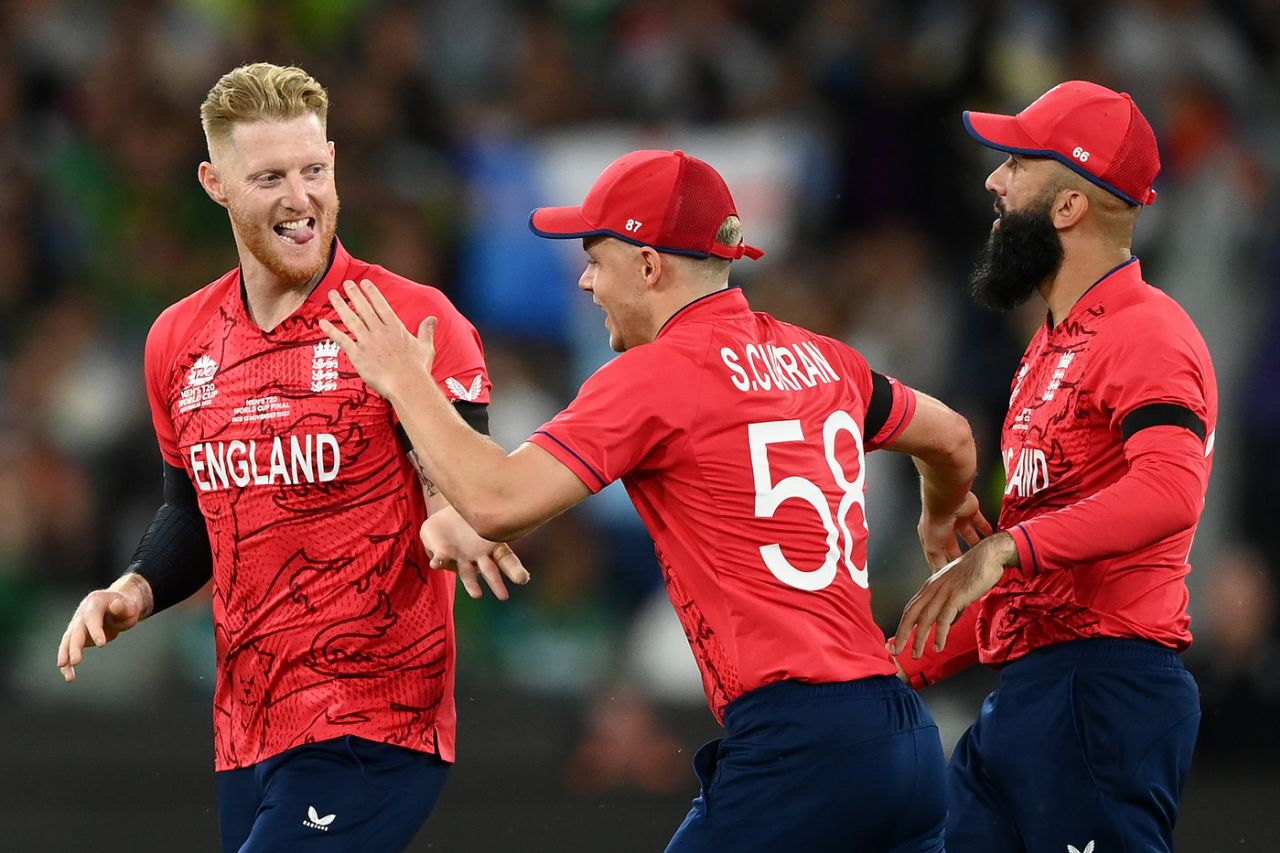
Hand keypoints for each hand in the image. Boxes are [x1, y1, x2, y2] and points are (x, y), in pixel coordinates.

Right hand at [57, 577, 148, 681]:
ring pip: (68, 642)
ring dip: (66, 658)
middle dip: (74, 647)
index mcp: (95, 603)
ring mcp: (77, 625)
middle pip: (76, 631)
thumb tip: (116, 604)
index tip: (101, 644)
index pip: (92, 617)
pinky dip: (68, 663)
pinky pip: (69, 650)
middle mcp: (82, 614)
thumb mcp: (129, 606)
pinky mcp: (76, 636)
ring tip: (69, 676)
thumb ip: (123, 607)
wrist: (117, 606)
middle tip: (76, 661)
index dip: (95, 630)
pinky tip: (69, 676)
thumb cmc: (125, 608)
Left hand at [319, 279, 436, 400]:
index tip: (364, 283)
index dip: (371, 292)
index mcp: (395, 328)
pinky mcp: (358, 356)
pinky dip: (331, 330)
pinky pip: (342, 340)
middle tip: (347, 284)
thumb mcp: (426, 346)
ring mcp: (367, 342)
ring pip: (350, 320)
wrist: (407, 385)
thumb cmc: (418, 368)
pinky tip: (322, 322)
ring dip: (340, 306)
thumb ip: (427, 330)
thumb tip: (433, 318)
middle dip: (354, 294)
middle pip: (364, 308)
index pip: (381, 305)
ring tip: (332, 294)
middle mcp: (379, 331)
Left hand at [420, 505, 529, 599]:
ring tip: (476, 595)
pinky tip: (435, 564)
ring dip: (471, 584)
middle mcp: (480, 557)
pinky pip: (442, 560)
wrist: (448, 520)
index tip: (523, 580)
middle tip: (503, 596)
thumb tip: (506, 508)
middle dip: (496, 583)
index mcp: (494, 545)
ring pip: (468, 574)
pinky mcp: (445, 556)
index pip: (507, 559)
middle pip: (491, 571)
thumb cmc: (472, 515)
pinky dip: (439, 561)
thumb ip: (488, 514)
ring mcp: (463, 558)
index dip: (515, 570)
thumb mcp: (483, 512)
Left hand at [892, 531, 1016, 658]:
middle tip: (895, 651)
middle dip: (902, 634)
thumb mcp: (956, 589)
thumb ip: (950, 606)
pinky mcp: (956, 596)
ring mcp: (943, 592)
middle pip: (911, 615)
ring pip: (925, 619)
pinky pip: (944, 618)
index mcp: (930, 587)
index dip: (902, 625)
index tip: (896, 639)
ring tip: (916, 654)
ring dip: (919, 639)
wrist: (988, 555)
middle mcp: (932, 589)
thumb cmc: (974, 571)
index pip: (910, 609)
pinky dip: (940, 634)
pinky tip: (938, 646)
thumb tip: (947, 623)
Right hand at [918, 491, 992, 569]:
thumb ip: (936, 561)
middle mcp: (943, 526)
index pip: (938, 552)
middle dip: (962, 554)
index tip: (952, 573)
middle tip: (970, 564)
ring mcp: (956, 517)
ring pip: (968, 533)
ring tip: (982, 552)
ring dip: (975, 542)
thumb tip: (938, 575)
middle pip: (954, 544)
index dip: (945, 562)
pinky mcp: (969, 510)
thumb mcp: (933, 546)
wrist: (947, 498)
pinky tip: (991, 534)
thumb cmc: (936, 519)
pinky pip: (980, 521)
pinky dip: (985, 528)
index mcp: (931, 535)